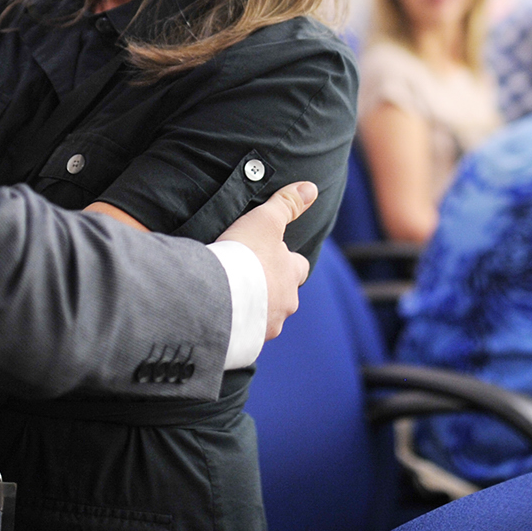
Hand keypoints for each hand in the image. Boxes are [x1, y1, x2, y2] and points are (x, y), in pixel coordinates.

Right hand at [216, 182, 318, 339]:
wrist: (219, 295)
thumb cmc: (245, 255)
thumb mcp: (265, 220)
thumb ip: (286, 204)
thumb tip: (311, 187)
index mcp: (291, 274)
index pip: (299, 267)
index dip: (289, 262)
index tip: (274, 257)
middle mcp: (286, 303)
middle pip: (284, 296)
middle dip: (272, 290)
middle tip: (250, 280)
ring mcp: (268, 326)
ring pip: (266, 317)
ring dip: (254, 310)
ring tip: (232, 300)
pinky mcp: (248, 343)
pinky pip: (245, 335)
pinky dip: (237, 327)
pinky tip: (222, 319)